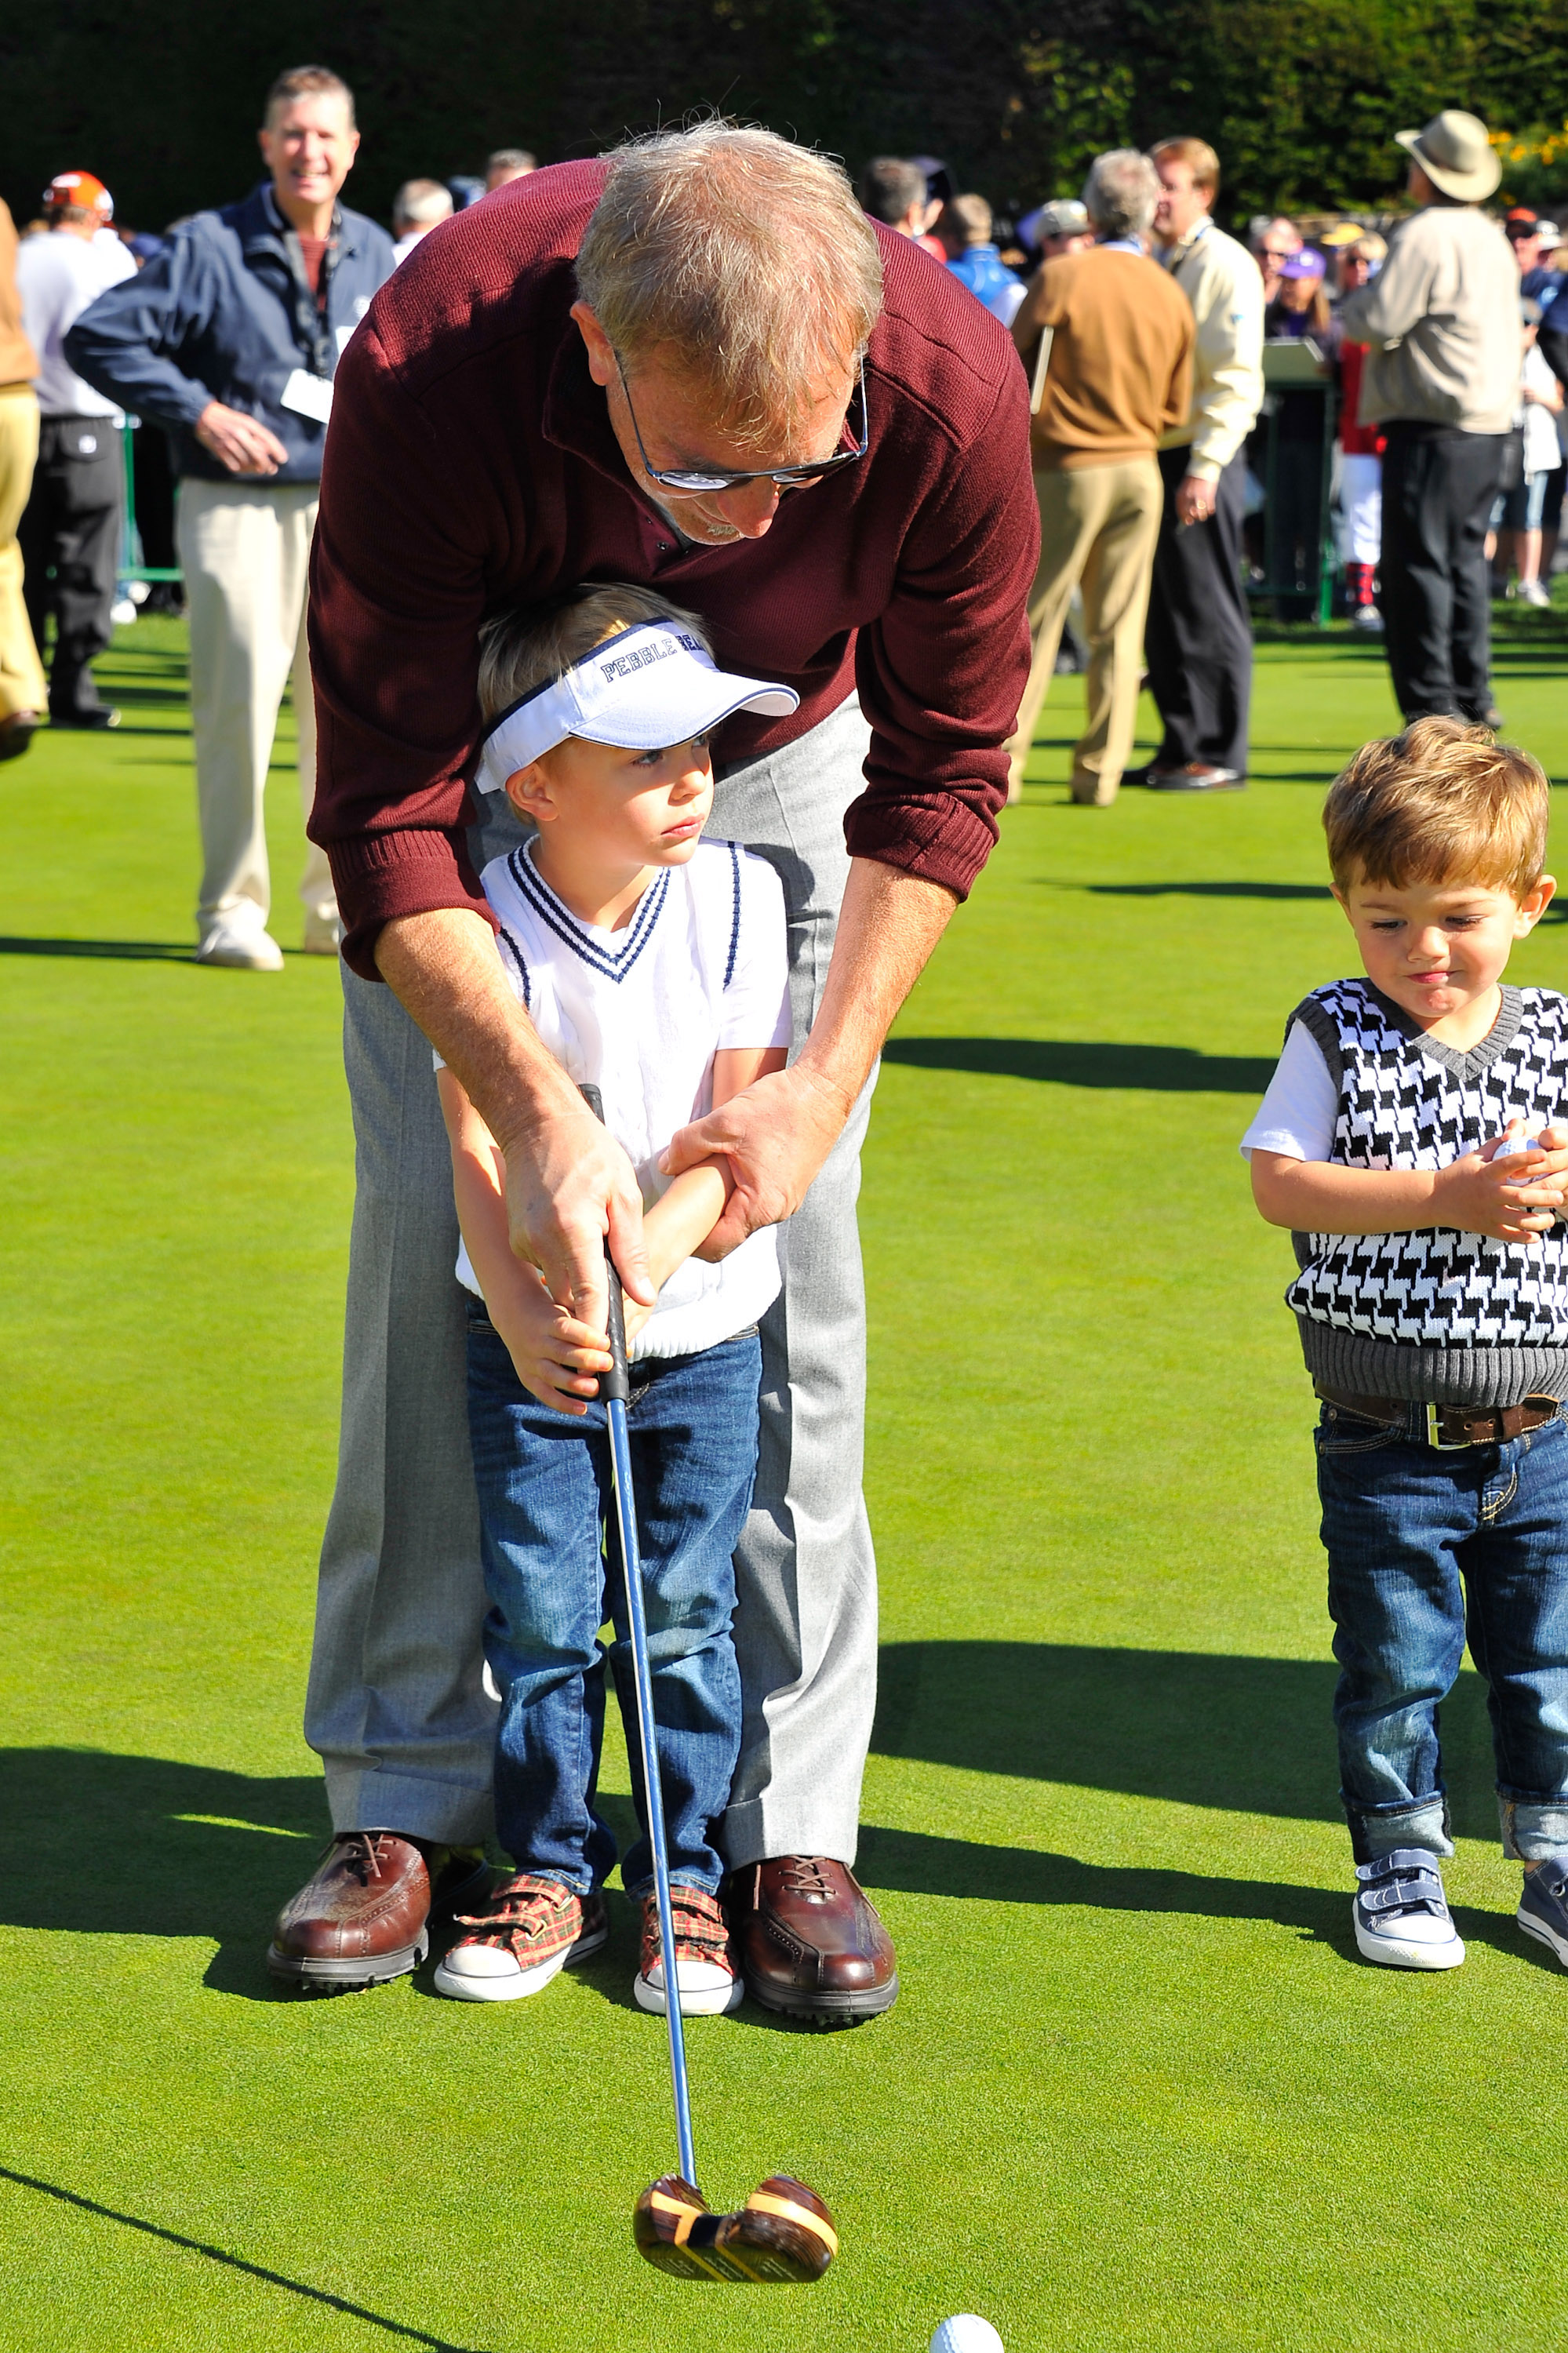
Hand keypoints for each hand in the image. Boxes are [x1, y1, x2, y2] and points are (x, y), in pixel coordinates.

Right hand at [194, 400, 289, 475]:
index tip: (283, 459)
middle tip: (272, 469)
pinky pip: (234, 466)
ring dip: (255, 469)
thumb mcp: (244, 420)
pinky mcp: (219, 450)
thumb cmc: (228, 418)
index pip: (267, 438)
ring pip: (247, 463)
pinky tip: (244, 468)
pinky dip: (240, 469)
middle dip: (268, 465)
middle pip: (259, 454)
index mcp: (247, 423)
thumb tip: (269, 450)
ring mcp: (229, 442)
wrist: (203, 414)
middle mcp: (239, 433)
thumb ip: (256, 433)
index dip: (277, 450)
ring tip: (259, 469)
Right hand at [489, 1262, 612, 1416]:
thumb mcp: (569, 1313)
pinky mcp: (527, 1377)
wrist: (514, 1315)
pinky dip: (563, 1404)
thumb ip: (593, 1330)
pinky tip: (583, 1409)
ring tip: (596, 1388)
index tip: (606, 1343)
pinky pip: (545, 1394)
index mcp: (548, 1321)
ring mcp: (530, 1362)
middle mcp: (537, 1342)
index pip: (567, 1329)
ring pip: (553, 1375)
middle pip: (562, 1354)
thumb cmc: (553, 1315)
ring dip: (576, 1384)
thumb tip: (624, 1351)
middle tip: (607, 1363)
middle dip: (586, 1361)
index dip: (587, 1337)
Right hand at [499, 1093, 655, 1337]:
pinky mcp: (516, 1240)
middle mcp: (539, 1243)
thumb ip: (632, 1250)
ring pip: (558, 1283)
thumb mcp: (624, 1195)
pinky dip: (564, 1260)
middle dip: (594, 1306)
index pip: (589, 1298)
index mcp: (572, 1232)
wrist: (536, 1121)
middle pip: (572, 1297)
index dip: (602, 1330)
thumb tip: (643, 1296)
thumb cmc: (589, 1151)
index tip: (613, 1355)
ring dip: (580, 1278)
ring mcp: (522, 1242)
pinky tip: (577, 1230)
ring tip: (599, 1244)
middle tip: (622, 1304)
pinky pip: (546, 1265)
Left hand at [660, 1062, 849, 1260]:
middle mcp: (778, 1211)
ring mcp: (787, 1200)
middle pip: (729, 1234)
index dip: (688, 1241)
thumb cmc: (780, 1106)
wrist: (825, 1089)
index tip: (666, 1228)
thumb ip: (687, 1146)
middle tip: (674, 1205)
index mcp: (762, 1206)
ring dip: (720, 1206)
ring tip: (695, 1185)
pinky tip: (722, 1172)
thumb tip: (664, 1166)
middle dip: (701, 1224)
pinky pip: (757, 1200)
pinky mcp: (791, 1186)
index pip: (716, 1246)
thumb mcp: (723, 1122)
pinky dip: (737, 1193)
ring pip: (743, 1216)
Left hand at [1175, 473, 1214, 525]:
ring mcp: (1199, 498)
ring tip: (1204, 513)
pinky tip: (1210, 508)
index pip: (1181, 512)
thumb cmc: (1194, 479)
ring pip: (1201, 515)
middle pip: (1191, 515)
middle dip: (1194, 517)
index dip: (1184, 519)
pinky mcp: (1208, 497)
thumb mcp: (1185, 488)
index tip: (1188, 522)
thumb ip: (1184, 500)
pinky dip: (1210, 510)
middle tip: (1196, 516)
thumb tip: (1187, 515)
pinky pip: (1210, 510)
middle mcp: (1189, 498)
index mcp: (1181, 495)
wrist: (1202, 467)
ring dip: (1202, 516)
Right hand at [1435, 1123, 1567, 1243]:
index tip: (1545, 1155)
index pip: (1508, 1164)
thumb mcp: (1474, 1157)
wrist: (1433, 1199)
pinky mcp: (1485, 1227)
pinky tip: (1537, 1237)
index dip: (1527, 1158)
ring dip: (1539, 1221)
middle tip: (1559, 1196)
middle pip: (1520, 1197)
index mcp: (1486, 1174)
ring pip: (1518, 1220)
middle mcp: (1488, 1194)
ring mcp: (1487, 1213)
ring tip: (1552, 1218)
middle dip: (1543, 1197)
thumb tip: (1516, 1132)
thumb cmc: (1458, 1174)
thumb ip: (1496, 1146)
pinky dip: (1524, 1238)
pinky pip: (1508, 1235)